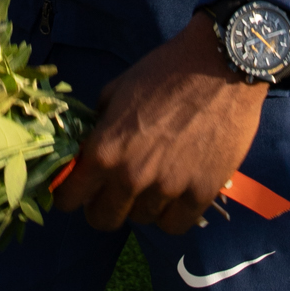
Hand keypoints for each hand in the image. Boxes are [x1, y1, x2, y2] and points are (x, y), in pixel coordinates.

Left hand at [54, 16, 268, 235]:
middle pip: (103, 219)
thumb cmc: (166, 71)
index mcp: (105, 150)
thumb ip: (100, 124)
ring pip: (142, 220)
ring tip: (154, 183)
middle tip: (115, 191)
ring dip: (142, 205)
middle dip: (103, 206)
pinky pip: (176, 224)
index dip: (69, 195)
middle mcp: (131, 176)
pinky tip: (176, 194)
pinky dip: (173, 213)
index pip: (68, 198)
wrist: (221, 66)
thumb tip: (90, 146)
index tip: (79, 189)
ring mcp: (168, 188)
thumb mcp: (118, 89)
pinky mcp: (202, 193)